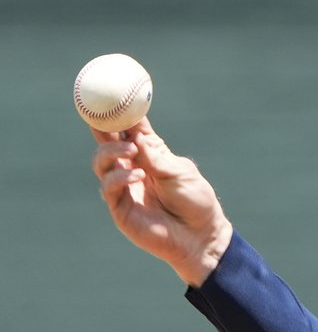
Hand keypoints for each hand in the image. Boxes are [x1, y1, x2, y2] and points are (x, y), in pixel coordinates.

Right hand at [91, 117, 232, 286]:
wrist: (202, 237)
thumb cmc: (196, 204)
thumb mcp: (181, 174)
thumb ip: (158, 157)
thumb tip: (136, 137)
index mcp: (150, 156)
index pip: (129, 129)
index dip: (121, 112)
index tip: (115, 93)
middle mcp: (132, 168)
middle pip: (107, 141)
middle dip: (101, 125)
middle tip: (101, 112)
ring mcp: (124, 188)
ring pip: (101, 161)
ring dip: (112, 150)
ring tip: (132, 150)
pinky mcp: (120, 208)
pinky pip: (109, 187)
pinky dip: (120, 176)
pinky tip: (137, 174)